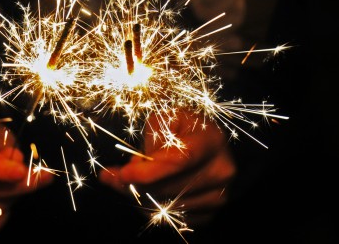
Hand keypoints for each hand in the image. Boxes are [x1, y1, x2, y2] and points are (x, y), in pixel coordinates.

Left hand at [99, 110, 235, 226]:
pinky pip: (171, 219)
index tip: (124, 174)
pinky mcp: (209, 213)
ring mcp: (218, 195)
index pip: (179, 160)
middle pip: (169, 187)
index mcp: (211, 140)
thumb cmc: (181, 129)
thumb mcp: (165, 120)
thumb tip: (134, 166)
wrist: (204, 143)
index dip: (149, 171)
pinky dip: (151, 208)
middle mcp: (220, 170)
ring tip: (133, 180)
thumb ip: (150, 139)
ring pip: (166, 206)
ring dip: (141, 196)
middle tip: (117, 175)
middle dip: (137, 183)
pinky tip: (146, 191)